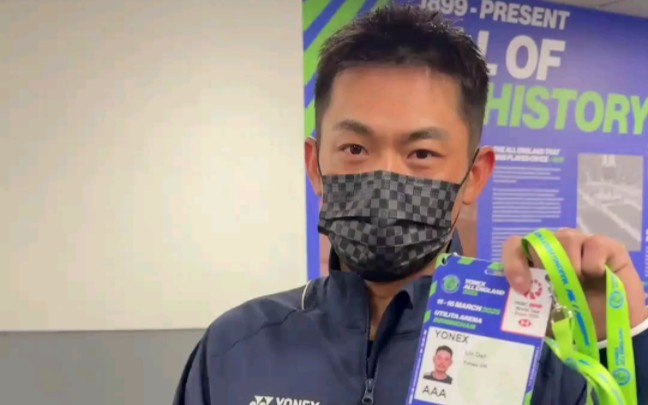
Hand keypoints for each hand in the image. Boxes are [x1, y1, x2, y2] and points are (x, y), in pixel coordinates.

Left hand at [502, 228, 647, 339]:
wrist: (607, 329)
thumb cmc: (570, 318)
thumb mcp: (543, 315)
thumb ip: (528, 304)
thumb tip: (515, 303)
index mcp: (533, 261)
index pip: (514, 247)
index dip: (514, 263)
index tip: (522, 287)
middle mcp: (554, 247)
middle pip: (540, 241)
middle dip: (544, 265)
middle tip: (556, 289)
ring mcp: (579, 243)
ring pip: (566, 238)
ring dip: (570, 265)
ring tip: (578, 286)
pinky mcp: (605, 246)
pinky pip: (594, 243)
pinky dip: (593, 262)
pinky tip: (597, 276)